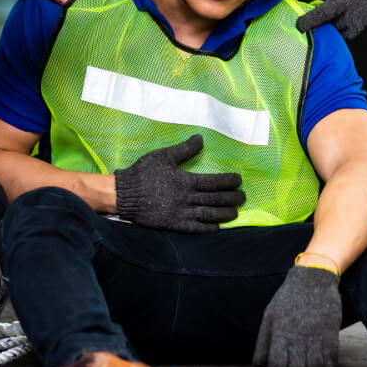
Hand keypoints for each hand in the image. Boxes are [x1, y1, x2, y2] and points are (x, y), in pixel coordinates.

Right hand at [114, 134, 243, 231]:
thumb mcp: (164, 156)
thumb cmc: (143, 172)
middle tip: (242, 197)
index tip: (239, 180)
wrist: (124, 194)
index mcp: (186, 180)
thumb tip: (201, 138)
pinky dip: (208, 228)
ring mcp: (181, 213)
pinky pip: (194, 228)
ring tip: (235, 213)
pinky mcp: (173, 224)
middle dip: (232, 198)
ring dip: (224, 214)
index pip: (214, 182)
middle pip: (215, 199)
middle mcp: (186, 198)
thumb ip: (185, 149)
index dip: (229, 181)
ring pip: (208, 215)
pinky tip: (217, 227)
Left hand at [252, 265, 341, 366]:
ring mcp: (316, 336)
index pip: (277, 365)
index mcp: (280, 334)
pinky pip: (332, 359)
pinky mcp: (331, 334)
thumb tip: (258, 366)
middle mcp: (298, 338)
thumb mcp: (269, 316)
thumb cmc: (288, 298)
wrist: (314, 278)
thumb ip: (263, 342)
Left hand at [294, 0, 366, 39]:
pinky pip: (345, 34)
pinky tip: (330, 26)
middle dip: (309, 21)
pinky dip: (336, 32)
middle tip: (299, 26)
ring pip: (334, 26)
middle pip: (324, 13)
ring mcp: (355, 12)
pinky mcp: (362, 22)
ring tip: (314, 26)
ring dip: (322, 27)